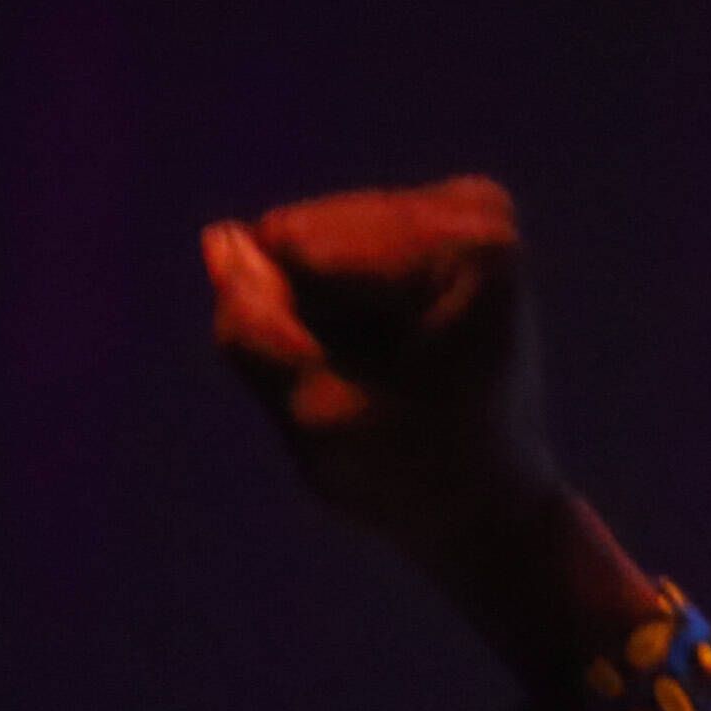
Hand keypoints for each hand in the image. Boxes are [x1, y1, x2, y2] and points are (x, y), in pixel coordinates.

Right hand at [202, 177, 650, 684]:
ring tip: (382, 372)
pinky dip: (342, 299)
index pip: (297, 246)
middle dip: (311, 313)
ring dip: (324, 310)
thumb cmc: (413, 480)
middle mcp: (473, 209)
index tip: (362, 390)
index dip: (294, 328)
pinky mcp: (441, 217)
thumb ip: (253, 329)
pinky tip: (388, 348)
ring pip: (311, 234)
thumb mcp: (318, 420)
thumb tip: (220, 238)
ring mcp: (462, 206)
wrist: (490, 505)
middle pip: (306, 231)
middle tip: (372, 387)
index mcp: (462, 250)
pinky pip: (332, 242)